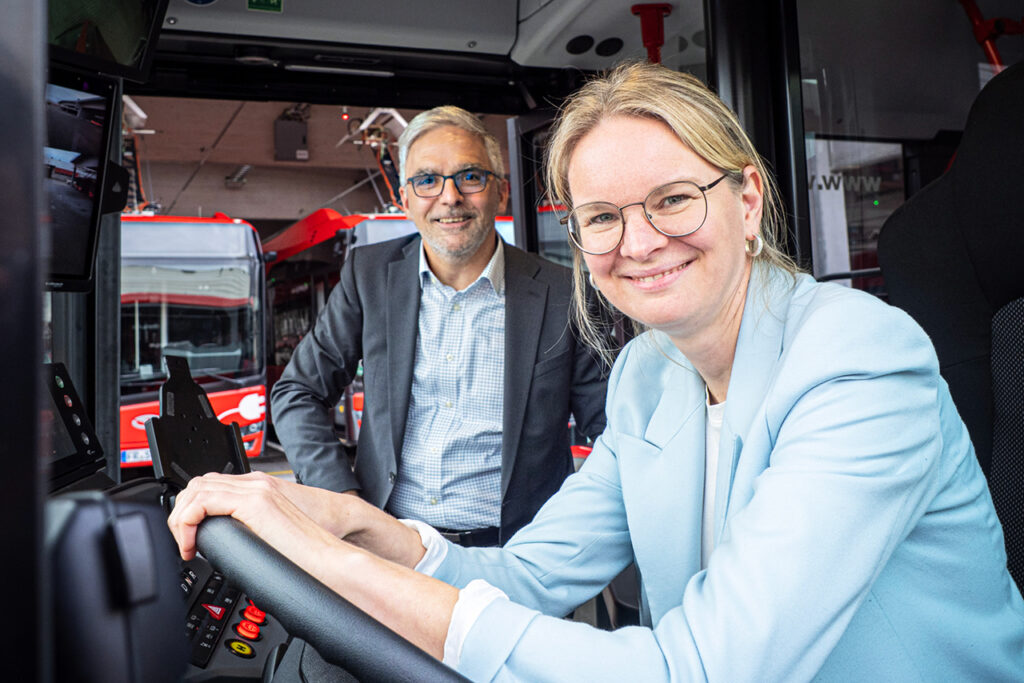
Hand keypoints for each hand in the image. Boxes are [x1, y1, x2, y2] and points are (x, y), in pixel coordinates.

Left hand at [167, 471, 342, 576]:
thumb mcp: (268, 539)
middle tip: (185, 542)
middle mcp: (257, 485)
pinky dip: (189, 522)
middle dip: (182, 513)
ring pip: (196, 490)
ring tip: (187, 545)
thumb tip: (227, 549)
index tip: (190, 538)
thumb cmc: (305, 556)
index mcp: (260, 491)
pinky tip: (193, 543)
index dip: (192, 510)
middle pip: (199, 484)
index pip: (211, 486)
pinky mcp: (254, 502)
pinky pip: (204, 502)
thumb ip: (248, 532)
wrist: (328, 557)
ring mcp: (256, 490)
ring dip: (182, 519)